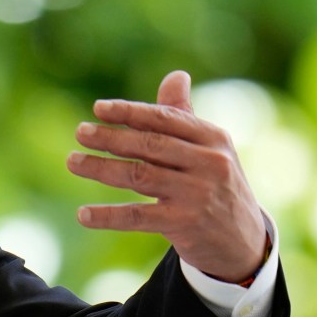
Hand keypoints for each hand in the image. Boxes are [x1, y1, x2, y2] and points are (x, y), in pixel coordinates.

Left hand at [67, 70, 272, 284]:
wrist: (243, 241)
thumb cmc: (217, 186)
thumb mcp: (211, 150)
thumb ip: (185, 117)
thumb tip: (176, 75)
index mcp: (213, 138)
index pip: (166, 119)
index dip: (131, 112)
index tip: (99, 108)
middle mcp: (209, 163)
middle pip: (151, 145)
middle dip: (112, 137)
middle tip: (80, 132)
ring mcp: (197, 194)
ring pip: (140, 176)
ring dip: (102, 168)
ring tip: (72, 162)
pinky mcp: (184, 224)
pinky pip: (138, 216)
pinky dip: (108, 215)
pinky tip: (83, 214)